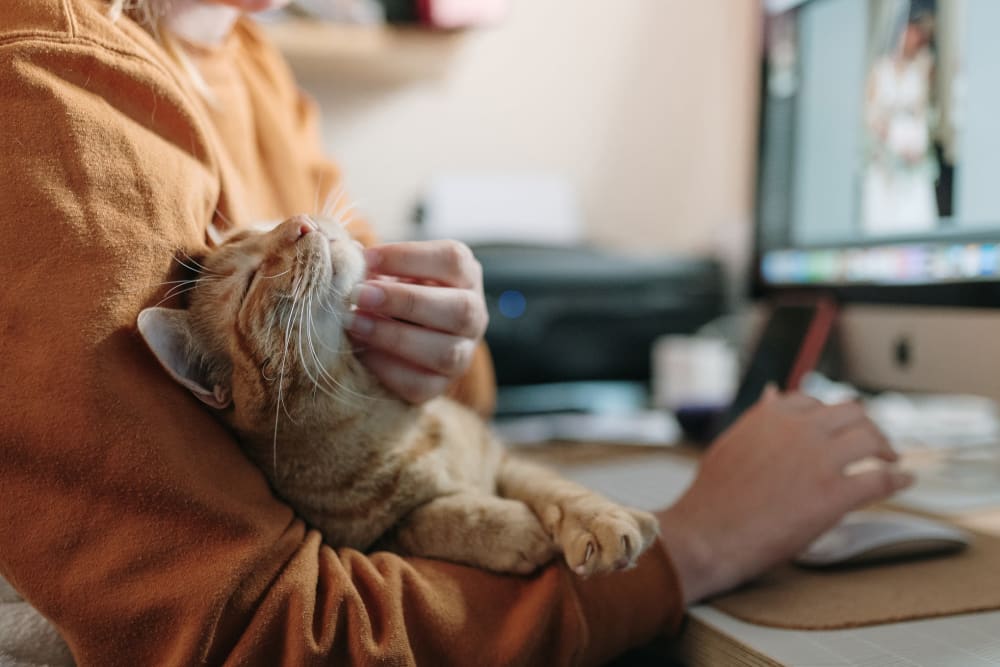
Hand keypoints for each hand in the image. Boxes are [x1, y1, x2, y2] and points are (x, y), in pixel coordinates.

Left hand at [347, 240, 487, 403]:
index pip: (452, 259)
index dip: (408, 256)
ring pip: (445, 352)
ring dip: (394, 337)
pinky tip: (361, 352)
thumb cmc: (392, 293)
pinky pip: (421, 384)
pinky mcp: (440, 385)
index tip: (365, 258)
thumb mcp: (390, 271)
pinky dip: (387, 368)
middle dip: (405, 300)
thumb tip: (346, 256)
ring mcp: (462, 354)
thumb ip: (373, 264)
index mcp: (465, 276)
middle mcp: (474, 315)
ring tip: (354, 323)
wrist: (396, 339)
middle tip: (359, 294)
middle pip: (459, 308)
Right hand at [656, 387, 912, 603]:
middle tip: (875, 443)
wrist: (709, 535)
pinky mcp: (834, 495)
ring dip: (886, 448)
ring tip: (891, 459)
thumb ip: (758, 419)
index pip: (816, 402)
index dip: (833, 416)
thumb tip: (773, 393)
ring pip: (871, 439)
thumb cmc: (714, 497)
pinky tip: (904, 481)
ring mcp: (819, 461)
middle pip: (852, 413)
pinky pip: (880, 480)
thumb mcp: (731, 444)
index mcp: (772, 416)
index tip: (840, 428)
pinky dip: (897, 480)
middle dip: (867, 426)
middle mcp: (799, 430)